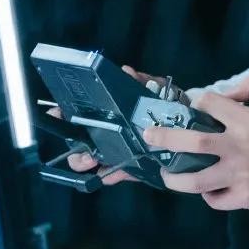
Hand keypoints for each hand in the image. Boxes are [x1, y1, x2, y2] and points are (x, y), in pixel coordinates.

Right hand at [46, 60, 160, 187]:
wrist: (192, 125)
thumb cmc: (167, 103)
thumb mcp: (156, 88)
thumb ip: (143, 81)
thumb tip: (128, 72)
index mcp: (109, 110)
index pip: (78, 111)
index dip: (62, 113)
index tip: (56, 113)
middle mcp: (107, 130)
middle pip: (78, 139)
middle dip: (74, 144)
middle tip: (81, 146)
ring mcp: (118, 149)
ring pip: (92, 159)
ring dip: (86, 161)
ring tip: (91, 160)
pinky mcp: (133, 167)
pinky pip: (117, 173)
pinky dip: (111, 175)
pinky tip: (107, 176)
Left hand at [143, 74, 248, 212]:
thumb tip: (227, 90)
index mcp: (246, 121)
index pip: (209, 104)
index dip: (197, 101)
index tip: (193, 106)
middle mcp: (238, 148)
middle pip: (192, 141)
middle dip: (165, 137)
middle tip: (148, 135)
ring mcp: (240, 176)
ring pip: (198, 180)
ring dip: (176, 178)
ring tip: (165, 174)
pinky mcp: (246, 198)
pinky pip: (218, 200)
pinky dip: (208, 196)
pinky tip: (206, 191)